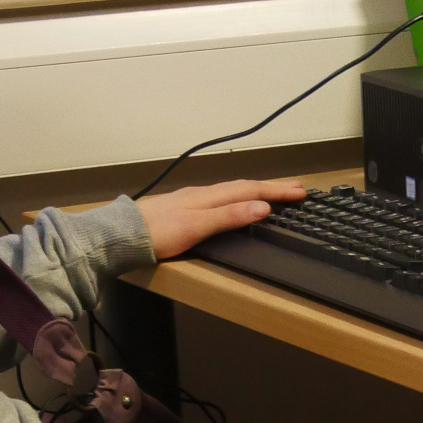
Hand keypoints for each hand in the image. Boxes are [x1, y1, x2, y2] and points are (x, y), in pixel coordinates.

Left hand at [138, 179, 307, 260]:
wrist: (122, 235)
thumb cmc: (158, 234)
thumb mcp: (197, 227)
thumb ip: (229, 216)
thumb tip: (262, 206)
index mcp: (209, 196)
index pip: (251, 189)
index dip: (277, 190)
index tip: (300, 191)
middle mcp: (203, 194)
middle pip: (243, 186)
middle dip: (272, 187)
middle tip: (296, 188)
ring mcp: (192, 200)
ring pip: (232, 190)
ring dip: (256, 190)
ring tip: (273, 192)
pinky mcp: (184, 208)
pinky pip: (221, 198)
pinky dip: (238, 198)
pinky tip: (235, 203)